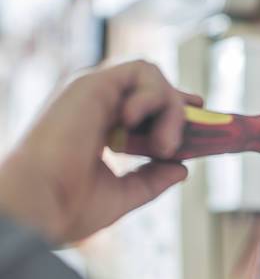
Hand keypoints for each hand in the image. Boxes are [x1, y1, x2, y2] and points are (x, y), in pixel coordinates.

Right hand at [0, 60, 202, 242]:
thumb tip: (182, 169)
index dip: (174, 108)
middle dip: (179, 111)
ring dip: (171, 110)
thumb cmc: (71, 206)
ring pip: (153, 78)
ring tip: (164, 146)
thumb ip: (153, 178)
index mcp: (102, 128)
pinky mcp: (93, 84)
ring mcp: (96, 94)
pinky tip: (149, 131)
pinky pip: (142, 71)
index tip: (198, 117)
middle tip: (179, 146)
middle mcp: (99, 107)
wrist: (41, 207)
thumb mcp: (125, 193)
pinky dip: (157, 96)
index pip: (146, 106)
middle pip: (154, 89)